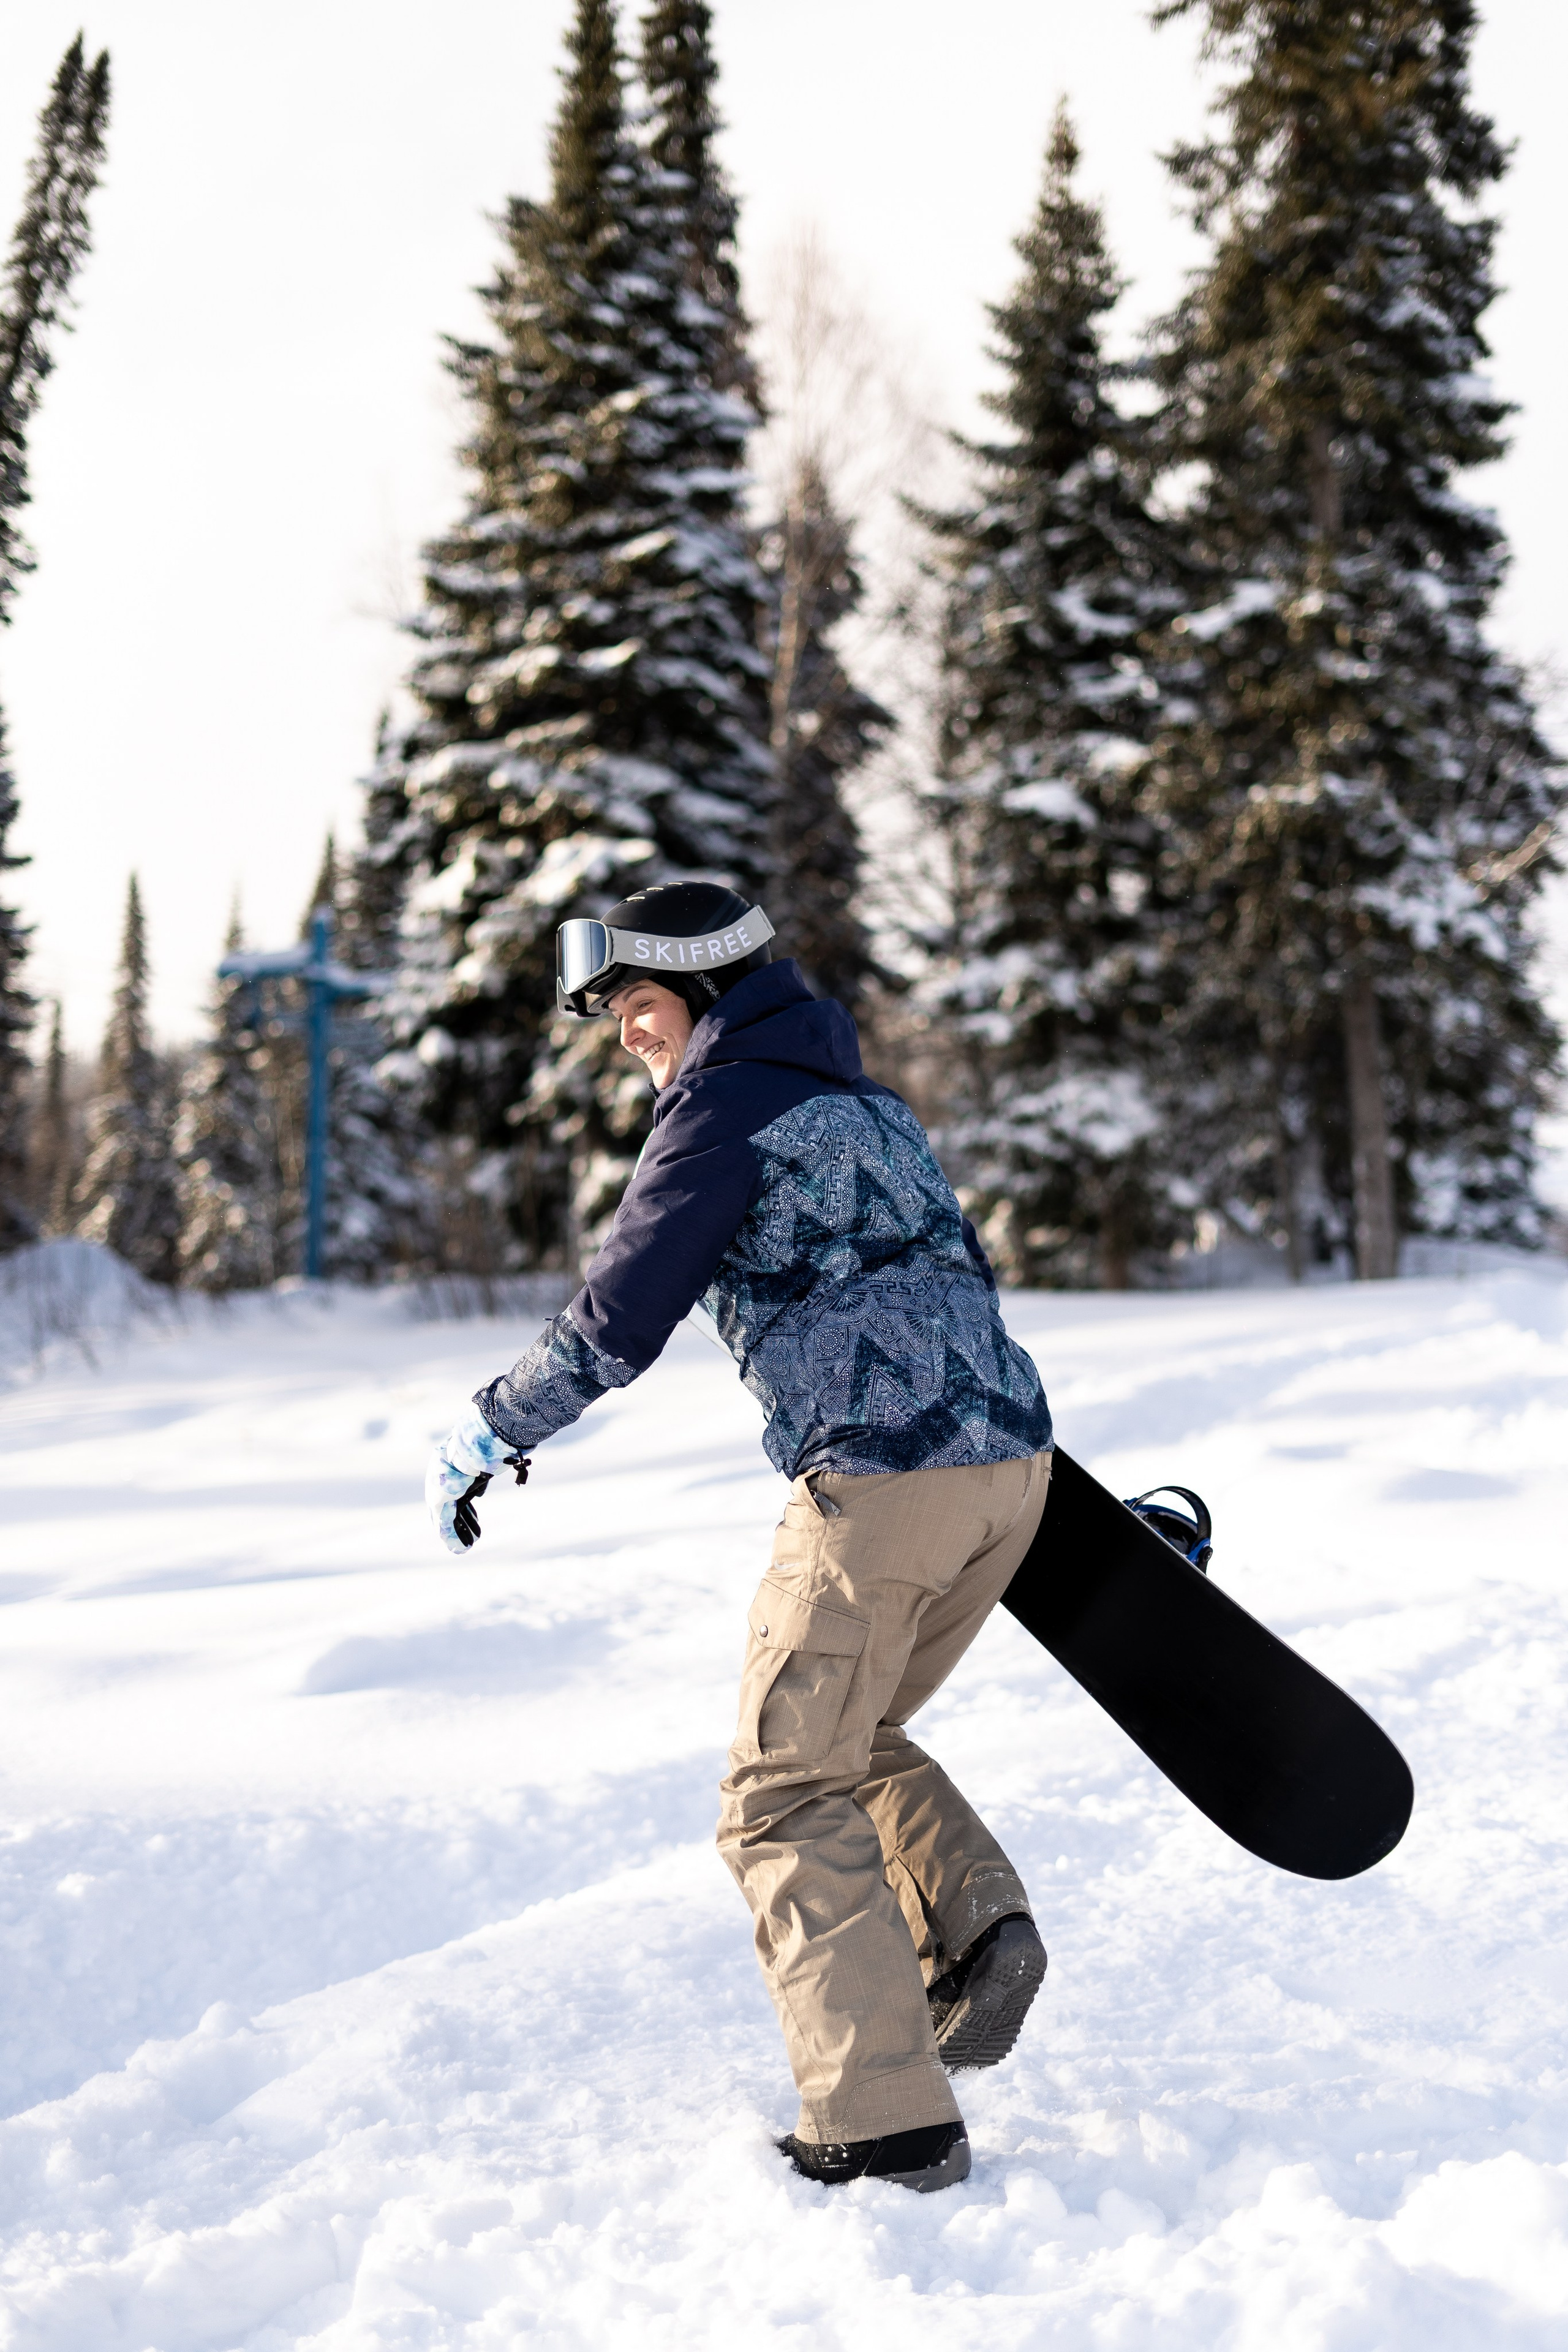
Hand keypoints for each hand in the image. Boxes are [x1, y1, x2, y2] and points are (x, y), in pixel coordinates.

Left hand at [425, 1407, 529, 1555]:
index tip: (477, 1521)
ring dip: (459, 1533)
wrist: (477, 1443)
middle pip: (451, 1508)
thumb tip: (479, 1492)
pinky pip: (444, 1523)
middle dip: (463, 1523)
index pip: (459, 1494)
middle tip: (472, 1536)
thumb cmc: (486, 1448)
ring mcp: (438, 1490)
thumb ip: (481, 1477)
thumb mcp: (485, 1465)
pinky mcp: (438, 1500)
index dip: (469, 1511)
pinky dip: (452, 1537)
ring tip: (468, 1546)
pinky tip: (460, 1548)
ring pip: (447, 1518)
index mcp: (451, 1469)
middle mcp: (441, 1480)